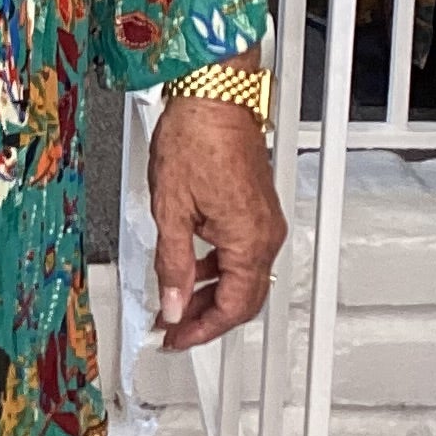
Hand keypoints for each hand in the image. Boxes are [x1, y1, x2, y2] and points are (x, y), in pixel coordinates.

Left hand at [149, 97, 286, 352]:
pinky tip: (191, 267)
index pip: (231, 308)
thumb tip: (173, 304)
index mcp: (248, 240)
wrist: (213, 96)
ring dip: (210, 294)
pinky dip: (217, 268)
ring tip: (176, 301)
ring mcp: (265, 220)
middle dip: (207, 319)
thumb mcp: (170, 209)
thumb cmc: (196, 137)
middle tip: (174, 329)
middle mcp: (265, 234)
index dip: (200, 331)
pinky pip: (243, 252)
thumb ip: (172, 265)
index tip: (175, 339)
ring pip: (243, 276)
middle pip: (243, 298)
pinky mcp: (258, 208)